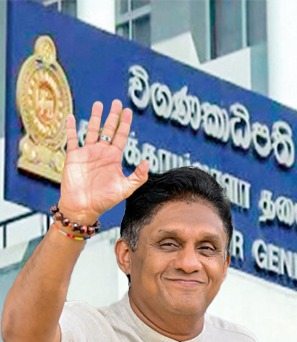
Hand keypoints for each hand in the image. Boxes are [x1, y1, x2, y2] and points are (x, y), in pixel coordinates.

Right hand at [58, 99, 148, 223]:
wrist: (83, 207)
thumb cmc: (105, 200)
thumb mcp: (125, 188)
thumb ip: (138, 176)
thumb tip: (147, 161)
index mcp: (114, 157)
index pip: (121, 136)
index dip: (124, 123)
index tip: (128, 111)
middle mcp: (101, 152)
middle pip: (108, 129)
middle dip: (112, 116)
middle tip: (116, 102)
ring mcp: (87, 153)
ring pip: (92, 130)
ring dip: (95, 117)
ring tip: (98, 104)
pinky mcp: (73, 156)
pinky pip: (72, 139)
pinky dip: (71, 128)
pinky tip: (71, 117)